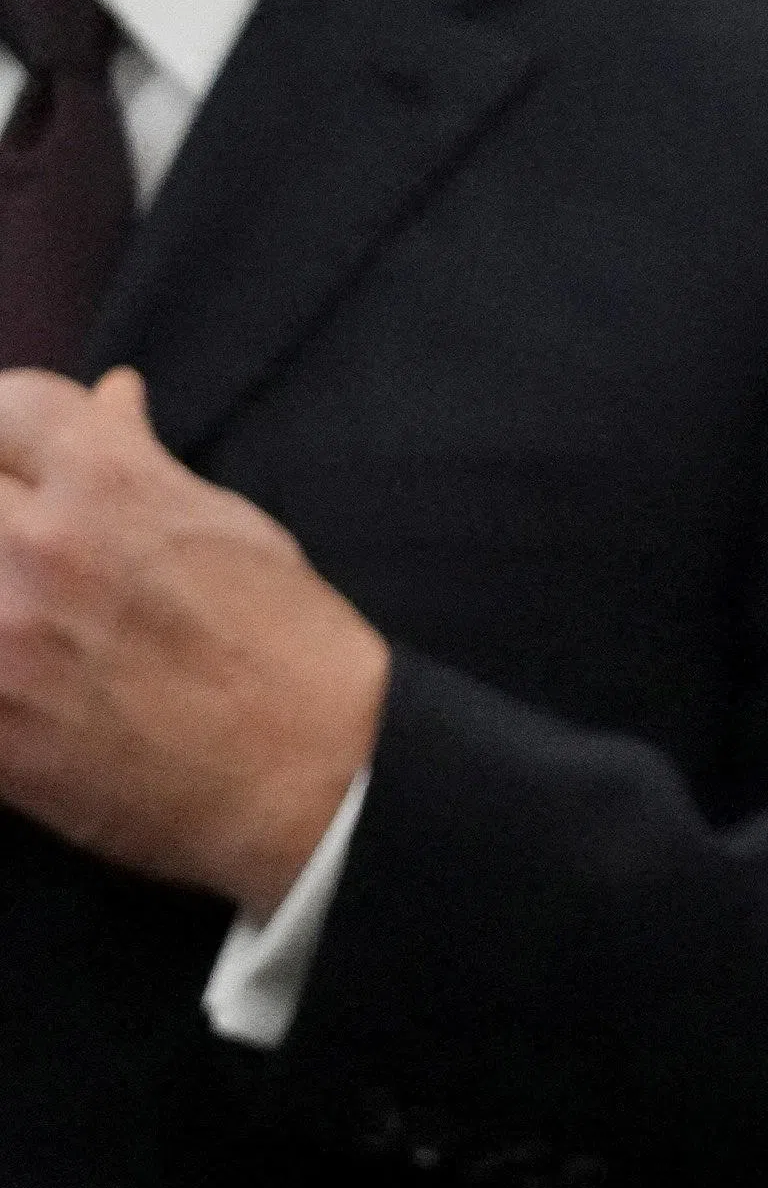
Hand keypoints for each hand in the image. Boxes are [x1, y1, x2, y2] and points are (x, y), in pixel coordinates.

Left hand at [0, 367, 389, 909]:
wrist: (317, 790)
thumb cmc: (295, 656)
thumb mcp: (237, 532)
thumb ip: (144, 463)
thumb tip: (111, 398)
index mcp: (109, 485)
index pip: (10, 403)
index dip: (20, 428)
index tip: (31, 461)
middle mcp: (35, 545)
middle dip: (0, 500)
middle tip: (28, 538)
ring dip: (0, 584)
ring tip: (30, 609)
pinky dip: (0, 667)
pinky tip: (27, 673)